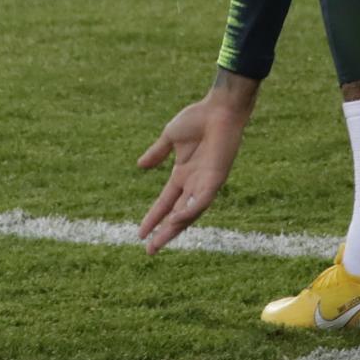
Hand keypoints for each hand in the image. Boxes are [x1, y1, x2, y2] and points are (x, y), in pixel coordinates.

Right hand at [136, 92, 248, 253]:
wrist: (219, 108)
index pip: (165, 202)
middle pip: (176, 214)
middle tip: (150, 251)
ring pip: (189, 213)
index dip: (153, 218)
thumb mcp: (170, 137)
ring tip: (159, 242)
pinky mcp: (216, 179)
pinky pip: (202, 200)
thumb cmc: (198, 118)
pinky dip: (190, 211)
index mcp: (182, 174)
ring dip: (174, 228)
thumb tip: (140, 165)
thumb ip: (157, 153)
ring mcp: (205, 182)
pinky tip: (176, 220)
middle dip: (163, 232)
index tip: (139, 233)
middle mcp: (194, 183)